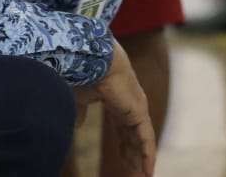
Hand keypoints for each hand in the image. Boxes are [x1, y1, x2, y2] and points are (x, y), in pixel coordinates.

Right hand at [79, 40, 154, 176]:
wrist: (93, 60)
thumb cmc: (84, 74)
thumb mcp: (79, 100)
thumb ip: (80, 113)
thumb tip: (77, 126)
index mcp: (117, 102)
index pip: (123, 128)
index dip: (123, 144)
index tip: (123, 158)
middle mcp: (130, 106)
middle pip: (133, 136)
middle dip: (132, 154)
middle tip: (133, 172)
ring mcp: (137, 109)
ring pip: (141, 140)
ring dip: (140, 159)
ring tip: (143, 176)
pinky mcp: (139, 113)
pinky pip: (146, 140)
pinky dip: (147, 155)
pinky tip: (148, 170)